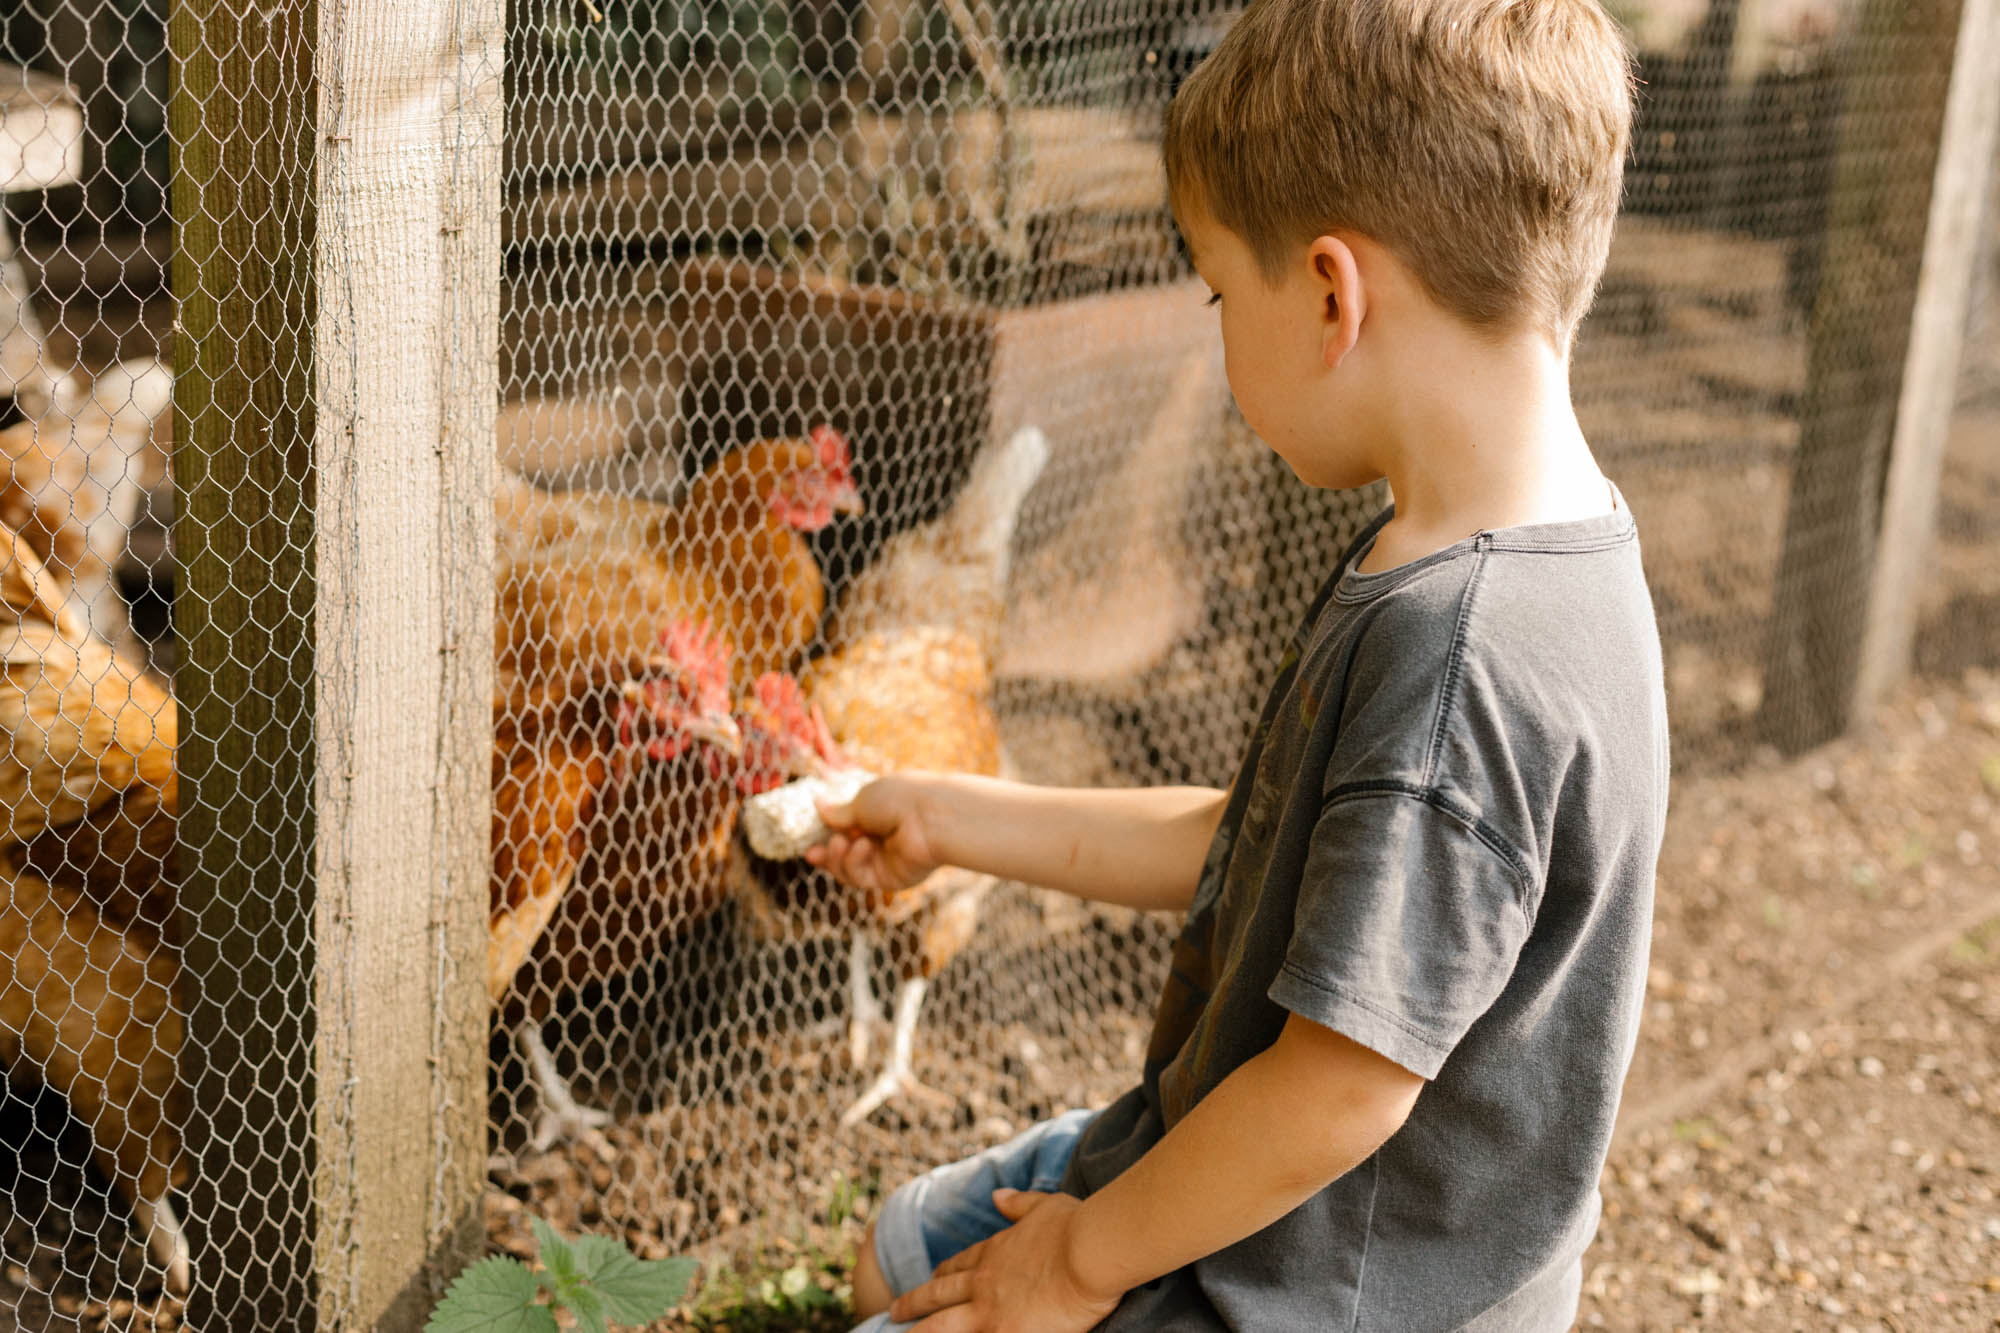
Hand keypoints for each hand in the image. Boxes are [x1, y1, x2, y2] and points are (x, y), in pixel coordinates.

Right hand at [806, 773, 941, 894]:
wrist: (930, 817)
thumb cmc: (898, 800)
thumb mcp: (862, 801)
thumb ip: (840, 812)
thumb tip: (818, 804)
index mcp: (877, 817)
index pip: (845, 832)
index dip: (825, 837)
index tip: (809, 840)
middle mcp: (881, 841)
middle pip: (843, 857)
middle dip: (826, 856)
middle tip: (812, 853)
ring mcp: (885, 861)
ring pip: (847, 871)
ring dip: (838, 858)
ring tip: (841, 842)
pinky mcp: (890, 879)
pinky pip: (860, 877)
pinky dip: (854, 862)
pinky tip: (862, 845)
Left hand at [890, 1189, 1121, 1332]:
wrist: (1088, 1253)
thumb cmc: (1074, 1227)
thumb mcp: (1044, 1205)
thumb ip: (1018, 1203)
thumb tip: (997, 1195)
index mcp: (994, 1253)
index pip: (959, 1265)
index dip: (942, 1272)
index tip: (930, 1277)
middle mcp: (983, 1283)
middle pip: (938, 1297)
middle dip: (913, 1304)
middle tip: (894, 1312)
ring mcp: (988, 1313)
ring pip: (940, 1327)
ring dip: (920, 1332)